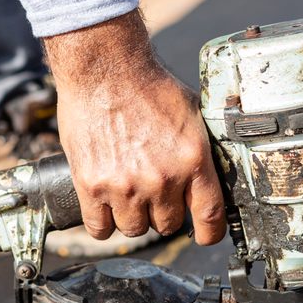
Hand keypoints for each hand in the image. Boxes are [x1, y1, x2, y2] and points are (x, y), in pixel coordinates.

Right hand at [42, 10, 225, 243]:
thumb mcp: (190, 112)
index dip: (208, 232)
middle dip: (163, 211)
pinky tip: (104, 207)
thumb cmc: (146, 84)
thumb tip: (211, 173)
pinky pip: (99, 228)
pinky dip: (102, 222)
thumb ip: (199, 149)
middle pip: (167, 224)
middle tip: (153, 192)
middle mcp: (161, 179)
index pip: (209, 217)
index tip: (204, 234)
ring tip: (127, 194)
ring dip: (132, 216)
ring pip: (134, 229)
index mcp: (192, 160)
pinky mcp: (92, 186)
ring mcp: (124, 186)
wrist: (103, 69)